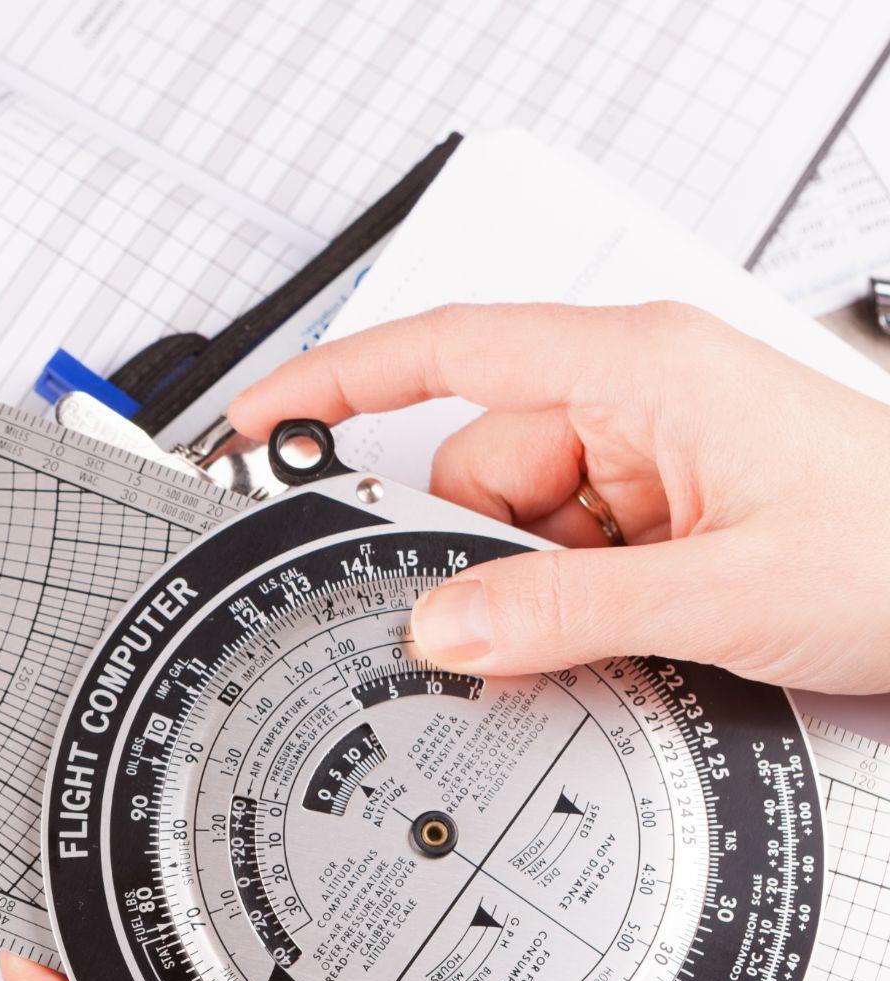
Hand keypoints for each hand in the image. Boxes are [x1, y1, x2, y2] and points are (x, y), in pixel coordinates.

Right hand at [227, 302, 889, 691]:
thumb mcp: (726, 591)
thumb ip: (566, 612)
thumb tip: (442, 627)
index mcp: (638, 366)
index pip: (445, 349)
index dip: (333, 381)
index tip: (255, 421)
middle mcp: (634, 397)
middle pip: (475, 469)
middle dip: (479, 554)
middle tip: (508, 628)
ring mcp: (650, 454)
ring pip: (516, 527)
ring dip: (541, 590)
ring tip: (631, 629)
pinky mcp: (664, 508)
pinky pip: (566, 554)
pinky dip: (573, 601)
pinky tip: (634, 631)